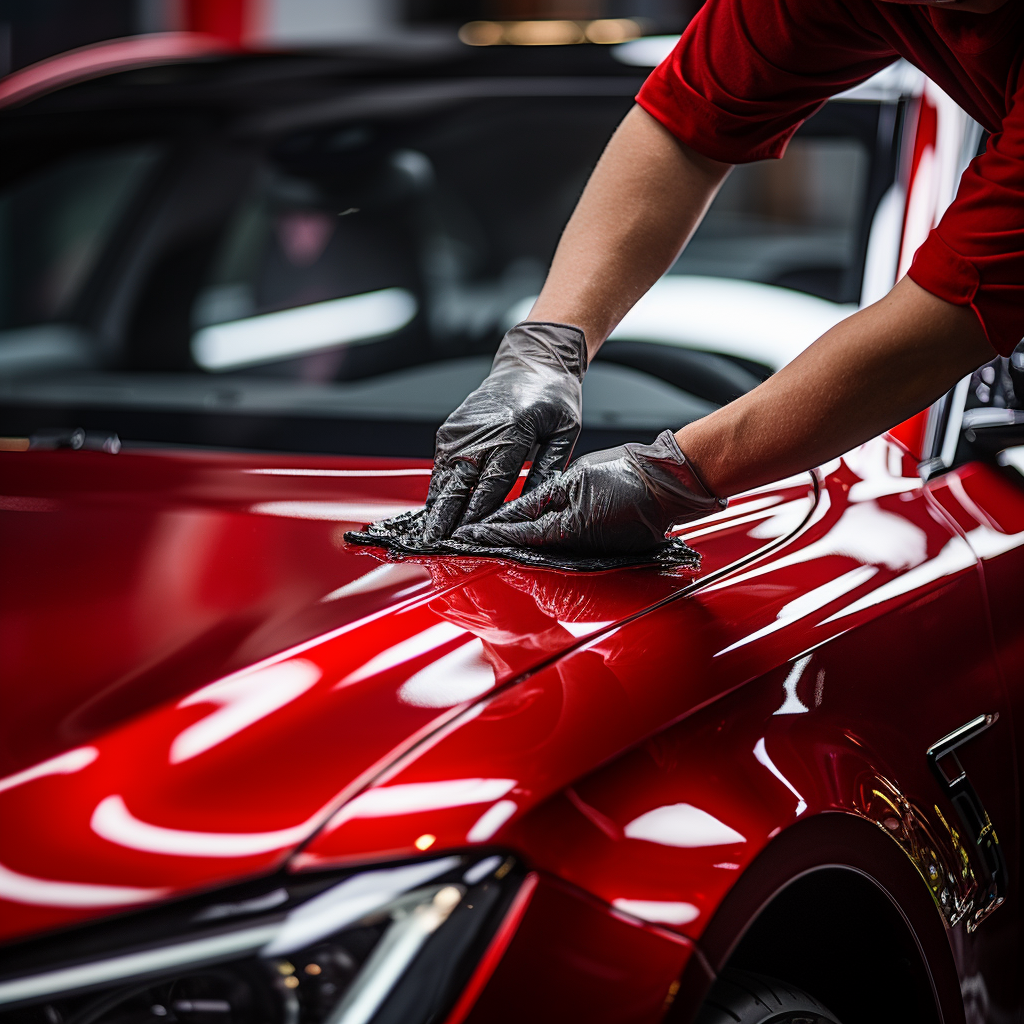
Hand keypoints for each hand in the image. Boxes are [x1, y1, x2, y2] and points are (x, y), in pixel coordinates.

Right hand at [422, 322, 585, 541]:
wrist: (531, 361)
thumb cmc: (552, 395)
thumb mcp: (565, 431)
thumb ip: (550, 470)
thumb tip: (536, 508)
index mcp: (513, 432)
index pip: (491, 486)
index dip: (477, 517)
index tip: (469, 540)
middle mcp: (481, 431)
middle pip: (458, 485)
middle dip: (446, 518)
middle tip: (436, 546)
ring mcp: (461, 429)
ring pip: (443, 478)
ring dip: (436, 507)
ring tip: (431, 536)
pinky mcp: (450, 428)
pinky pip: (440, 465)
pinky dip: (438, 489)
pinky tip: (436, 511)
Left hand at [453, 430, 725, 554]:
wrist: (664, 482)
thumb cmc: (625, 475)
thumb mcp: (573, 480)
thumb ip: (541, 497)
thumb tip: (512, 511)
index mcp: (566, 530)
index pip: (518, 534)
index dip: (491, 533)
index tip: (469, 533)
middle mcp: (576, 549)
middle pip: (528, 548)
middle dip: (501, 544)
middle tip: (472, 541)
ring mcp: (589, 552)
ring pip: (544, 550)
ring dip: (520, 545)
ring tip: (494, 539)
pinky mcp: (600, 549)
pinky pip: (564, 548)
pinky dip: (543, 543)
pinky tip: (529, 537)